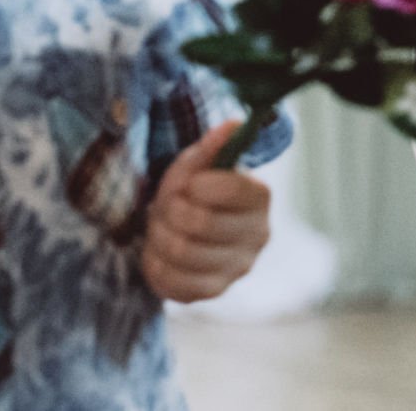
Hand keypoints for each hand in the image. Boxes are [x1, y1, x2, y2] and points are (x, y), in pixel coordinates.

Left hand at [142, 121, 271, 302]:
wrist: (187, 226)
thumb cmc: (196, 190)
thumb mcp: (200, 163)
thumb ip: (215, 145)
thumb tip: (234, 123)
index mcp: (260, 197)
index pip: (231, 190)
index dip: (196, 184)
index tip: (187, 183)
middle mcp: (258, 235)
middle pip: (201, 224)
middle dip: (171, 210)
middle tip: (166, 205)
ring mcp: (237, 268)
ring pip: (182, 253)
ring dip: (159, 235)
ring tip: (161, 227)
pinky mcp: (212, 292)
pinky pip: (173, 282)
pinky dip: (155, 263)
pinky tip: (160, 251)